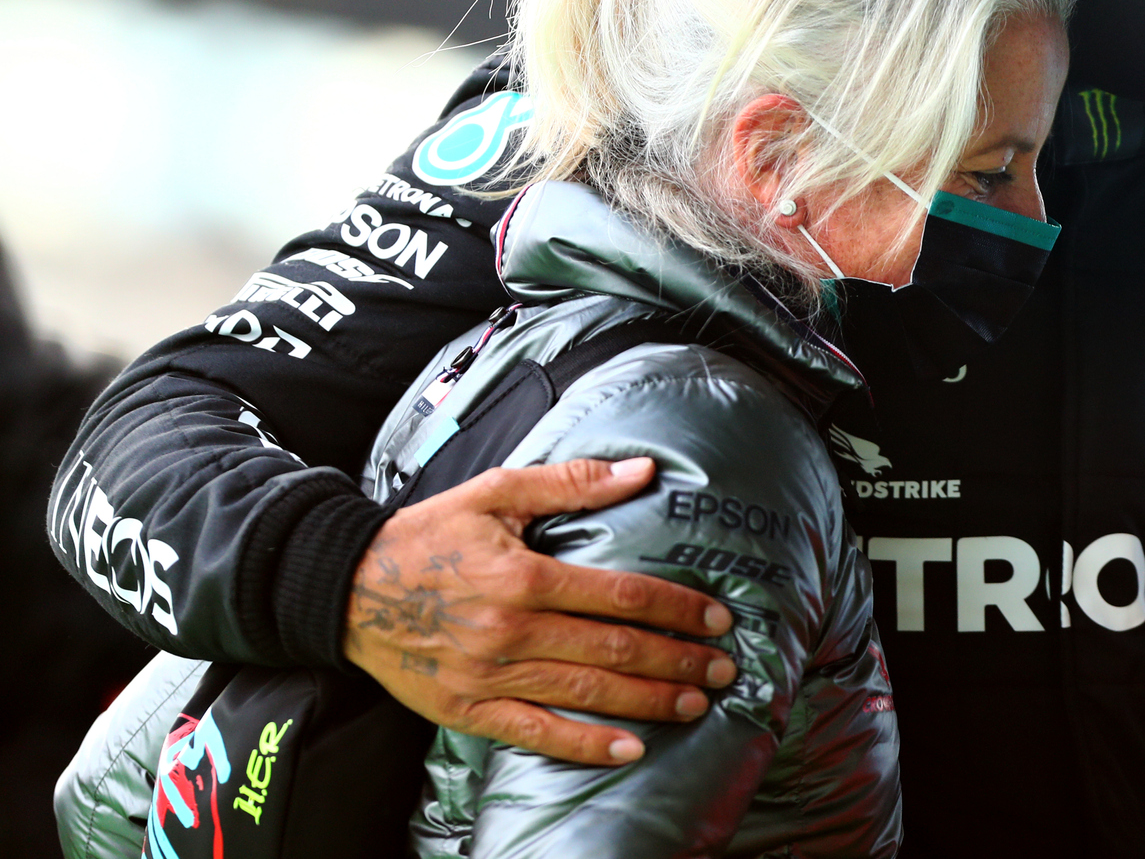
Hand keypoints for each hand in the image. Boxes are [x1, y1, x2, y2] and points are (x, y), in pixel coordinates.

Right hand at [345, 457, 735, 765]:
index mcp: (524, 575)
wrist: (345, 588)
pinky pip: (537, 734)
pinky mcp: (468, 710)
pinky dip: (586, 745)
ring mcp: (490, 676)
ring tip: (696, 705)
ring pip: (587, 694)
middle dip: (678, 661)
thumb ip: (572, 483)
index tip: (716, 618)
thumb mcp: (496, 493)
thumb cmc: (426, 535)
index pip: (622, 595)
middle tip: (723, 668)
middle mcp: (512, 630)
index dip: (677, 608)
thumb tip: (642, 471)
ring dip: (649, 702)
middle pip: (615, 649)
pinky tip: (629, 749)